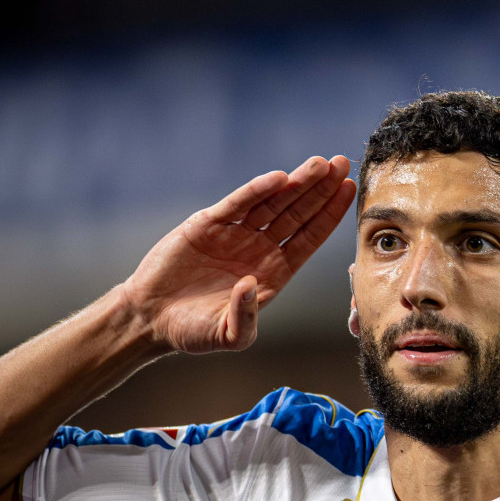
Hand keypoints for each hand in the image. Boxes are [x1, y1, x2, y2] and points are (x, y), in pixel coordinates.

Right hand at [121, 155, 355, 353]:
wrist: (150, 317)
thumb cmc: (192, 330)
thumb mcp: (228, 336)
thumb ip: (245, 318)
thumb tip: (251, 284)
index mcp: (273, 272)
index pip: (309, 238)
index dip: (329, 215)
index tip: (349, 191)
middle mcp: (259, 248)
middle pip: (297, 213)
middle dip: (321, 190)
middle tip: (342, 164)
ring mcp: (235, 233)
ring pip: (273, 203)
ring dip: (297, 183)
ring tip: (321, 164)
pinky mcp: (208, 224)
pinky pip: (238, 203)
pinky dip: (257, 190)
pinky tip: (279, 178)